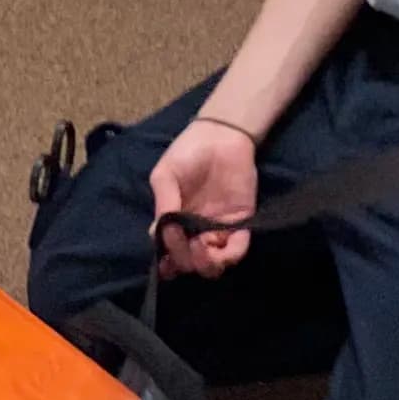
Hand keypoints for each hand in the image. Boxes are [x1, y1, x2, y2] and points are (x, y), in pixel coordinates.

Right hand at [147, 112, 260, 278]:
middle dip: (185, 262)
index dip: (167, 262)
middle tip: (186, 248)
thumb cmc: (188, 152)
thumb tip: (158, 236)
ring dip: (205, 264)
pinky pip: (237, 248)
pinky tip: (218, 247)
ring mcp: (218, 228)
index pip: (169, 250)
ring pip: (213, 262)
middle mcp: (195, 230)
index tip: (165, 264)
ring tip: (201, 249)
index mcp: (174, 221)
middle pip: (190, 261)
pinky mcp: (241, 222)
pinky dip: (229, 255)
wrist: (221, 135)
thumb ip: (164, 204)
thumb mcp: (166, 176)